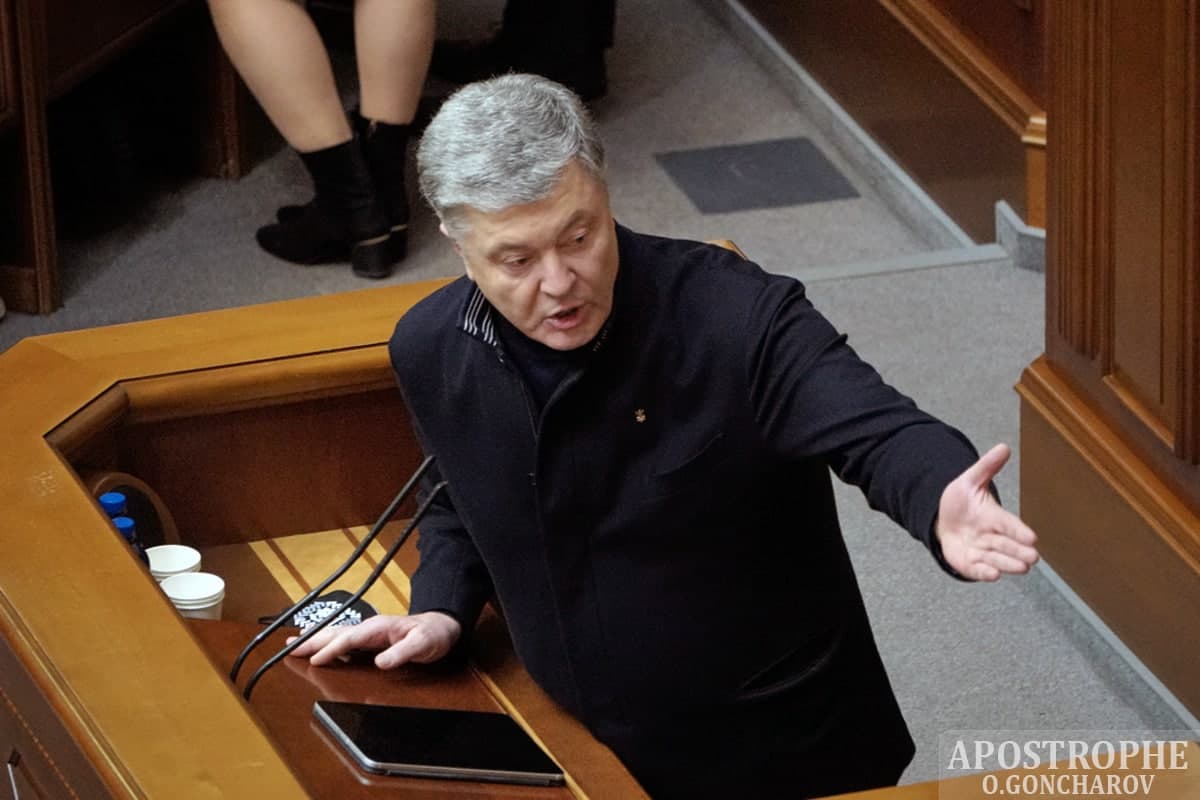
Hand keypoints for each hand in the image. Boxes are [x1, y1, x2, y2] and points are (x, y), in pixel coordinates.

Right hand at [286, 611, 462, 669]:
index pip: (348, 638)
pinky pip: (343, 640)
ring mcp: (369, 633)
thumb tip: (380, 662)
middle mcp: (370, 628)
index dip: (330, 649)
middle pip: (335, 634)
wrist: (442, 627)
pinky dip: (327, 642)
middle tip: (287, 648)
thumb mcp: (422, 645)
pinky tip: (318, 649)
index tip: (313, 659)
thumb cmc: (433, 635)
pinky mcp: (370, 639)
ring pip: (336, 635)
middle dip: (311, 640)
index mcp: (378, 628)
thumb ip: (402, 653)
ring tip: (293, 644)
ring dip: (314, 639)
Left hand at [936, 443, 1038, 581]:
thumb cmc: (961, 503)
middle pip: (1008, 545)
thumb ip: (986, 467)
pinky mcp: (971, 564)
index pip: (1010, 524)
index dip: (1020, 530)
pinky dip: (985, 573)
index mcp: (995, 517)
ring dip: (1008, 563)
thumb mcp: (970, 481)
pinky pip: (979, 570)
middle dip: (1020, 551)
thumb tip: (1003, 447)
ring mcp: (982, 552)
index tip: (1032, 537)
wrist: (941, 521)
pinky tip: (993, 574)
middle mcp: (992, 537)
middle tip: (1032, 556)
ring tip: (1021, 567)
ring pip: (998, 559)